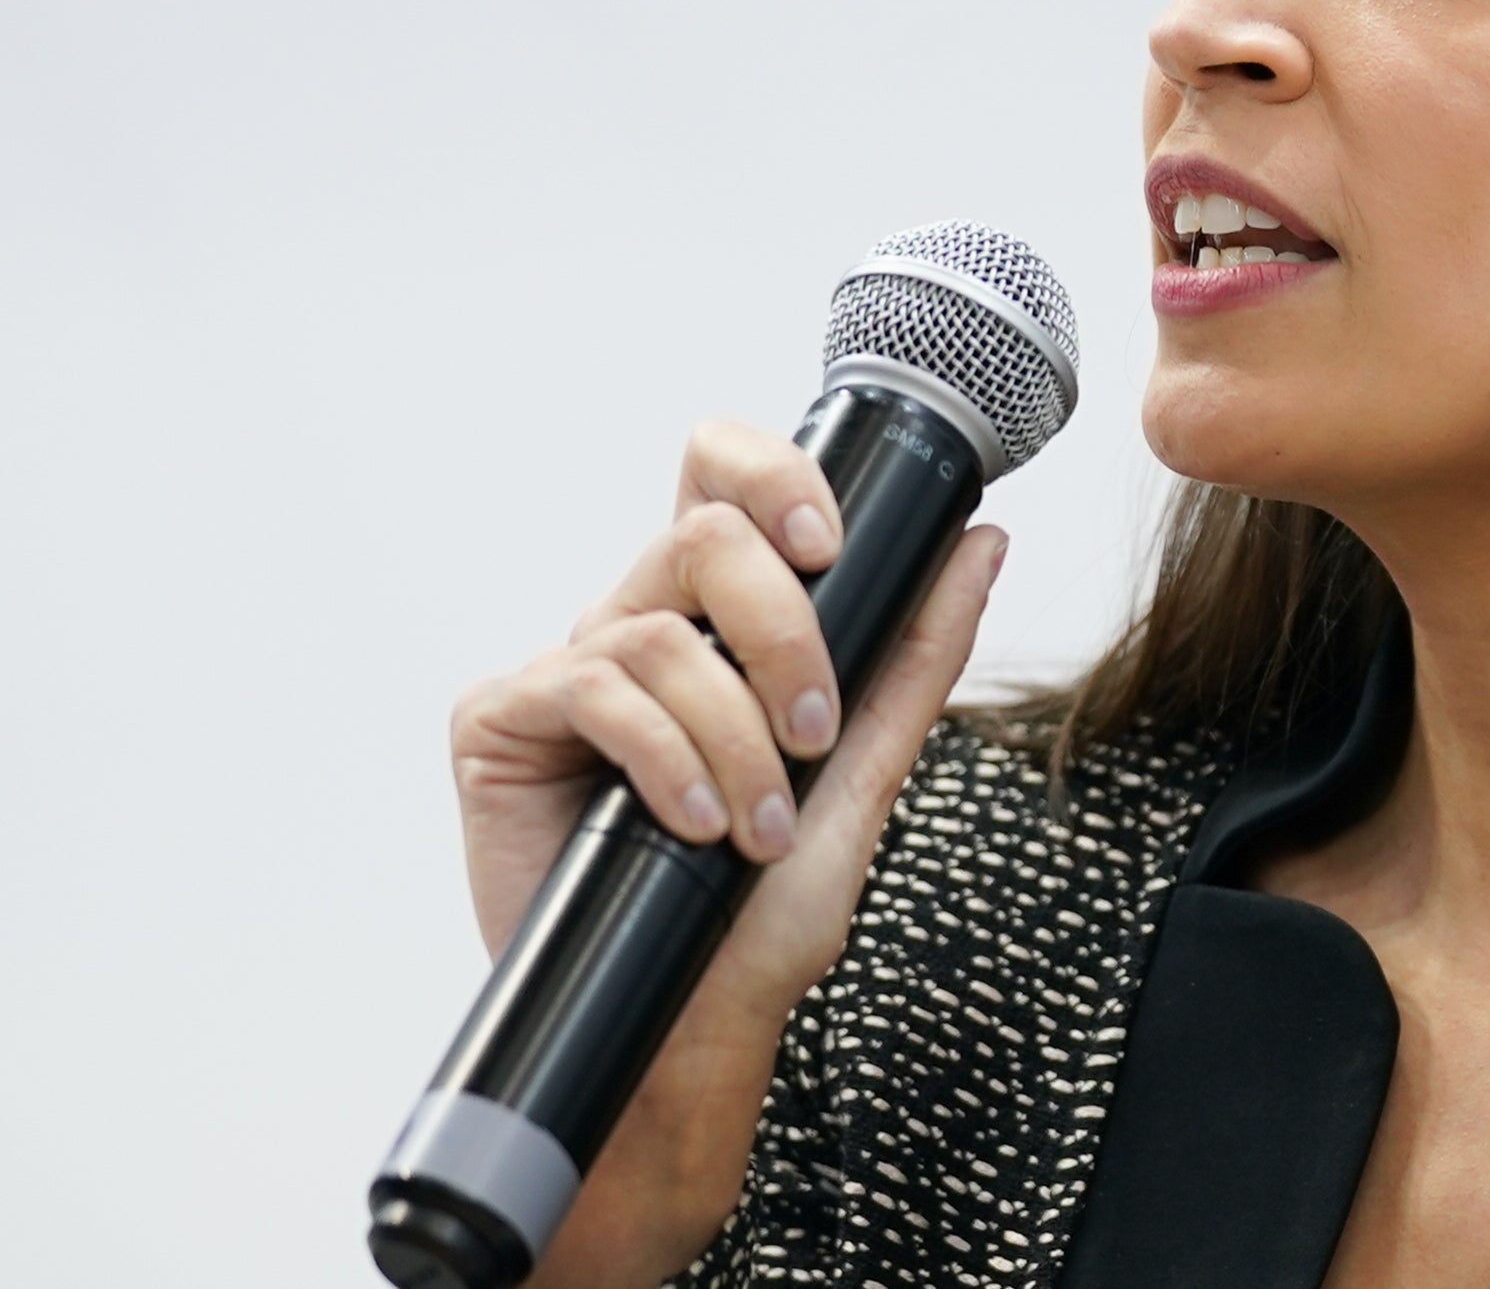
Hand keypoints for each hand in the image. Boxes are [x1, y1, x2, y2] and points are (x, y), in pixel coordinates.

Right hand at [447, 420, 1006, 1284]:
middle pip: (702, 530)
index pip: (723, 477)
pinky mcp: (499, 723)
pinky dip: (664, 758)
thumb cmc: (763, 913)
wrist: (691, 1027)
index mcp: (718, 620)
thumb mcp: (866, 771)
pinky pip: (589, 685)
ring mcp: (564, 672)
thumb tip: (982, 541)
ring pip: (659, 627)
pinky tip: (694, 825)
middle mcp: (637, 627)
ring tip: (758, 827)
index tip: (833, 541)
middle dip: (783, 629)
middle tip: (815, 729)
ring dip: (735, 736)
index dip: (772, 470)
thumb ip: (917, 654)